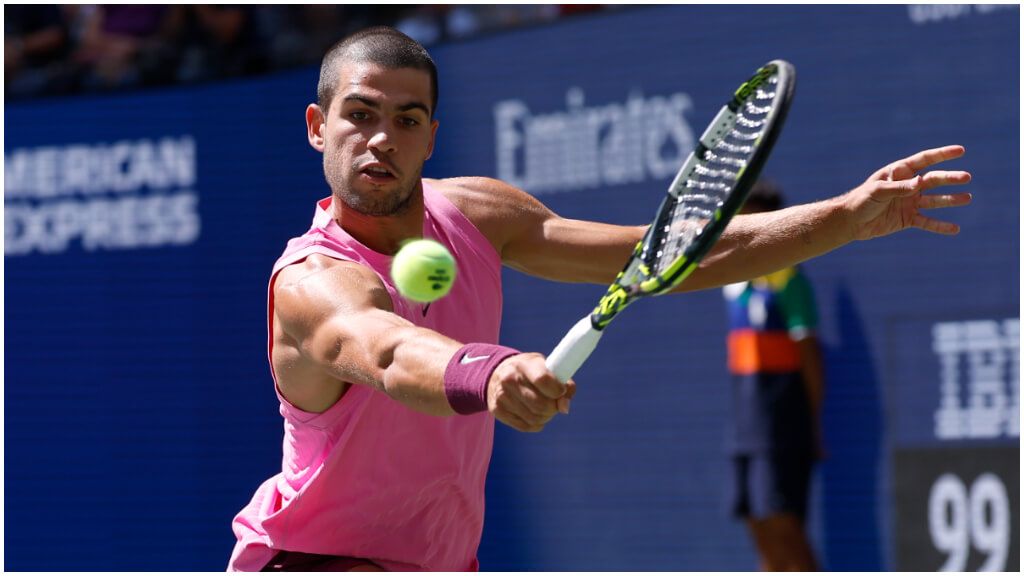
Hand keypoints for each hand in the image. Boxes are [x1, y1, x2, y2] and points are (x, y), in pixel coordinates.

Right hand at [487, 353, 575, 431]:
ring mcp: (502, 396)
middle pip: (541, 404)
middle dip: (554, 407)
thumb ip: (563, 383)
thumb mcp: (546, 367)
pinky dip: (536, 424)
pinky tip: (534, 414)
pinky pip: (525, 426)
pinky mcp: (497, 410)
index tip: (561, 391)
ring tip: (545, 409)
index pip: (543, 380)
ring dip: (546, 417)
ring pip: (535, 418)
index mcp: (524, 365)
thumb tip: (564, 408)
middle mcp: (509, 379)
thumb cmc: (530, 371)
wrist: (498, 373)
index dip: (558, 390)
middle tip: (554, 403)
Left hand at [843, 145, 971, 240]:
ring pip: (934, 200)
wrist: (851, 221)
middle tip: (967, 177)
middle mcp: (908, 186)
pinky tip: (955, 229)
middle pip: (933, 180)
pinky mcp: (907, 219)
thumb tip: (920, 182)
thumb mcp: (879, 191)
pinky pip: (927, 222)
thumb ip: (899, 188)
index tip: (961, 150)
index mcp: (899, 173)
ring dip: (950, 199)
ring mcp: (909, 202)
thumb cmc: (861, 200)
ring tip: (967, 198)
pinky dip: (940, 226)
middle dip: (950, 178)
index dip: (942, 155)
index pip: (924, 160)